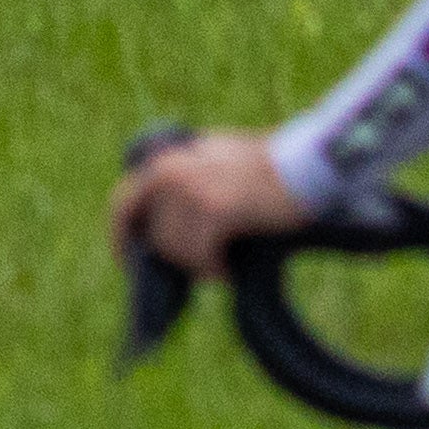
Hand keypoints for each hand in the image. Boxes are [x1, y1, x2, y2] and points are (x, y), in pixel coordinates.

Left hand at [108, 129, 310, 276]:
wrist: (306, 167)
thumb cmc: (267, 169)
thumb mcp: (213, 160)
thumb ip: (184, 179)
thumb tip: (163, 222)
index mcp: (166, 159)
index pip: (124, 202)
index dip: (121, 238)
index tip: (129, 264)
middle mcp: (169, 170)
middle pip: (154, 236)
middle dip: (174, 259)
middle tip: (202, 268)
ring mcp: (190, 188)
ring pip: (176, 250)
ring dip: (201, 266)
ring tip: (224, 264)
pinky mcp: (214, 208)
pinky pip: (200, 256)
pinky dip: (215, 270)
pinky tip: (231, 269)